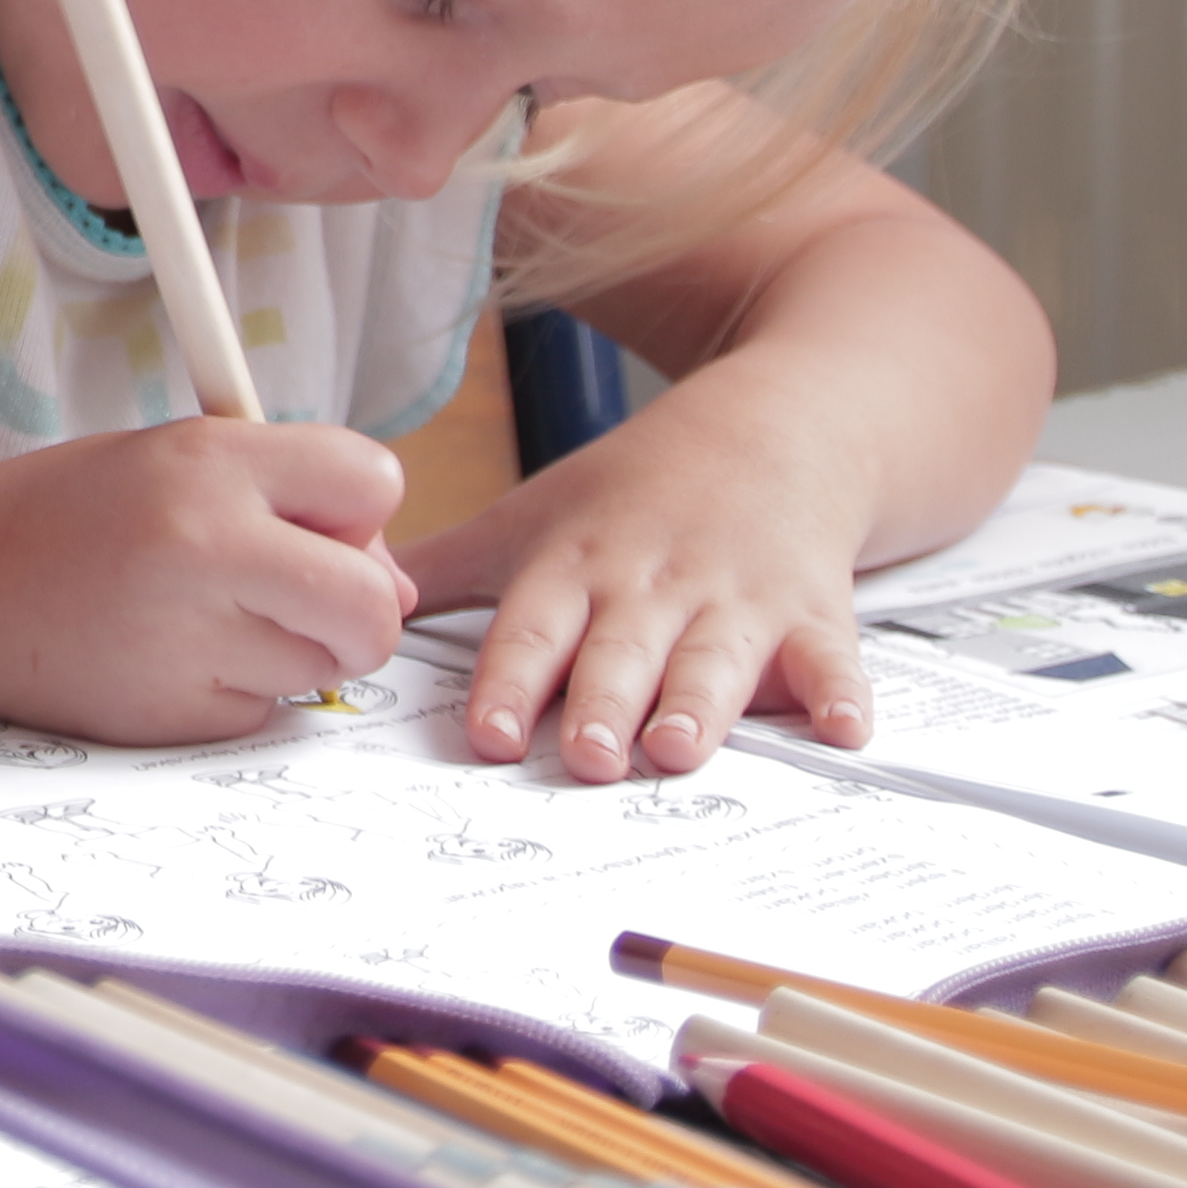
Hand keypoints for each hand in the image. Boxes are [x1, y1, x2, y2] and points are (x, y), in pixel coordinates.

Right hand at [0, 416, 410, 742]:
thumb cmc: (67, 515)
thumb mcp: (171, 461)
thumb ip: (286, 502)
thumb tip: (401, 588)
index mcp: (207, 461)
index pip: (376, 481)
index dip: (359, 515)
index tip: (316, 527)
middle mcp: (206, 544)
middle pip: (375, 605)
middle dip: (355, 612)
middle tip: (290, 599)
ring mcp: (189, 636)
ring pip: (324, 669)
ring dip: (287, 653)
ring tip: (198, 620)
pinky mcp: (173, 712)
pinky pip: (262, 711)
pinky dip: (232, 692)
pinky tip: (163, 658)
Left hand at [404, 388, 880, 780]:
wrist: (771, 427)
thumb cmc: (633, 491)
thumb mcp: (530, 518)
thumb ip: (443, 571)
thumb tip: (343, 601)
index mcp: (576, 567)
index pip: (533, 631)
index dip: (510, 683)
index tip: (489, 735)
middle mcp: (653, 586)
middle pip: (622, 653)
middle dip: (603, 705)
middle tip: (588, 759)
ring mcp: (736, 598)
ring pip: (715, 661)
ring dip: (698, 706)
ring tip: (676, 750)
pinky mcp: (813, 611)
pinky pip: (829, 657)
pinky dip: (838, 692)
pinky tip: (843, 729)